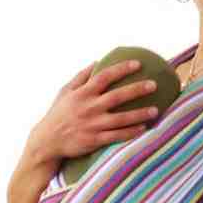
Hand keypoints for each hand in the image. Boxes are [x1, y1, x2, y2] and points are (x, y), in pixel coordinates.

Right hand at [29, 59, 159, 163]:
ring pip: (121, 119)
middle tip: (154, 84)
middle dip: (137, 89)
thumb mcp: (65, 92)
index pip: (104, 76)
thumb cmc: (58, 113)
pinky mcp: (94, 140)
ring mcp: (92, 125)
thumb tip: (97, 61)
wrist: (47, 141)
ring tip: (156, 110)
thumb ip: (81, 76)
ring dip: (139, 114)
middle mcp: (89, 108)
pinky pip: (117, 136)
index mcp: (82, 93)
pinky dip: (131, 132)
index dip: (121, 69)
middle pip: (117, 96)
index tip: (138, 63)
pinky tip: (144, 128)